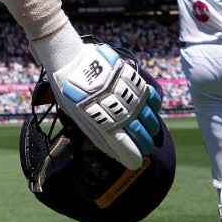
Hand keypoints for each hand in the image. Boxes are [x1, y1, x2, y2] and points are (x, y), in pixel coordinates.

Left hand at [49, 42, 162, 169]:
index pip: (124, 145)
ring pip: (147, 115)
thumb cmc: (68, 89)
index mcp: (101, 121)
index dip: (132, 156)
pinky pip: (149, 94)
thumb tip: (111, 149)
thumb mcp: (77, 114)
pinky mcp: (130, 78)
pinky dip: (153, 104)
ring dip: (151, 126)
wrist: (67, 59)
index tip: (136, 162)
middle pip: (139, 132)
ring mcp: (126, 93)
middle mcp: (117, 109)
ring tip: (151, 131)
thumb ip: (95, 131)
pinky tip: (152, 109)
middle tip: (146, 147)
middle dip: (144, 143)